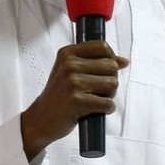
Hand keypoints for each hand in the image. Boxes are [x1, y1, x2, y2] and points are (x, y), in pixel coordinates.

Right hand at [20, 41, 128, 159]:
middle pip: (111, 66)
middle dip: (111, 80)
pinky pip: (108, 103)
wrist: (41, 118)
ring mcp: (72, 82)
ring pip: (112, 84)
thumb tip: (123, 61)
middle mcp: (69, 65)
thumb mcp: (71, 72)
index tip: (106, 69)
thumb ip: (96, 62)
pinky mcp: (77, 100)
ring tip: (95, 99)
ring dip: (109, 95)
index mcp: (67, 54)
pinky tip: (95, 110)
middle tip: (98, 90)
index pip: (102, 46)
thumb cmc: (59, 95)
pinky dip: (106, 109)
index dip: (111, 58)